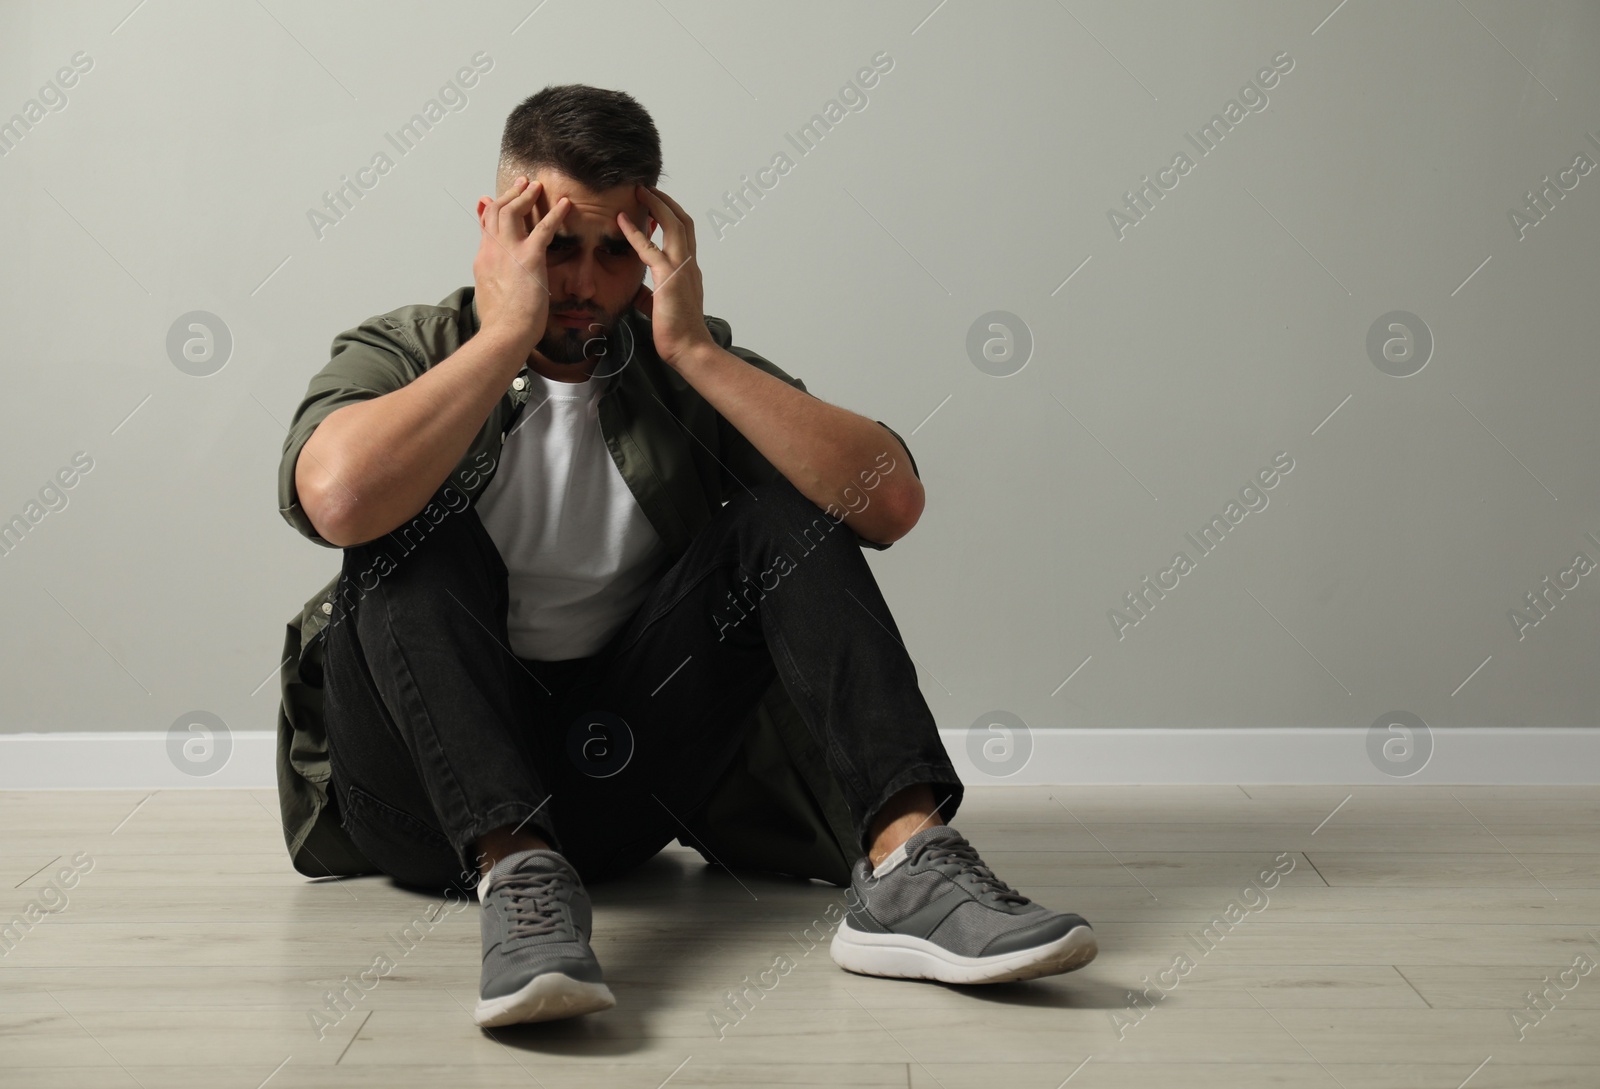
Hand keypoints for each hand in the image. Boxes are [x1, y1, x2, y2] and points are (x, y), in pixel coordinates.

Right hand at [472, 176, 570, 357]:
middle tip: (522, 183)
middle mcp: (492, 250)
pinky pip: (544, 227)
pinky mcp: (529, 257)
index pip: (486, 226)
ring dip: (526, 195)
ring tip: (537, 186)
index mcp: (484, 260)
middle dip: (510, 194)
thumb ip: (492, 280)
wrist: (504, 333)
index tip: (495, 199)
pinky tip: (565, 204)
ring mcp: (509, 251)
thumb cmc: (501, 323)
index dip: (490, 209)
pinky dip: (555, 213)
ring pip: (513, 210)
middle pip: (497, 211)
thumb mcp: (489, 295)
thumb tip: (494, 280)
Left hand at [617, 185, 715, 368]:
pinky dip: (635, 232)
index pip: (684, 234)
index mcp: (689, 270)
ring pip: (673, 225)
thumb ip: (652, 296)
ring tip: (640, 191)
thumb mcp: (663, 309)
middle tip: (648, 188)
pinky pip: (649, 248)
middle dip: (665, 201)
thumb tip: (640, 294)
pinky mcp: (668, 277)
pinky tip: (621, 220)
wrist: (690, 349)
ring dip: (656, 205)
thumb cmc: (679, 333)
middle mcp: (689, 264)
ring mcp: (681, 268)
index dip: (671, 215)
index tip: (656, 205)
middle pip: (682, 221)